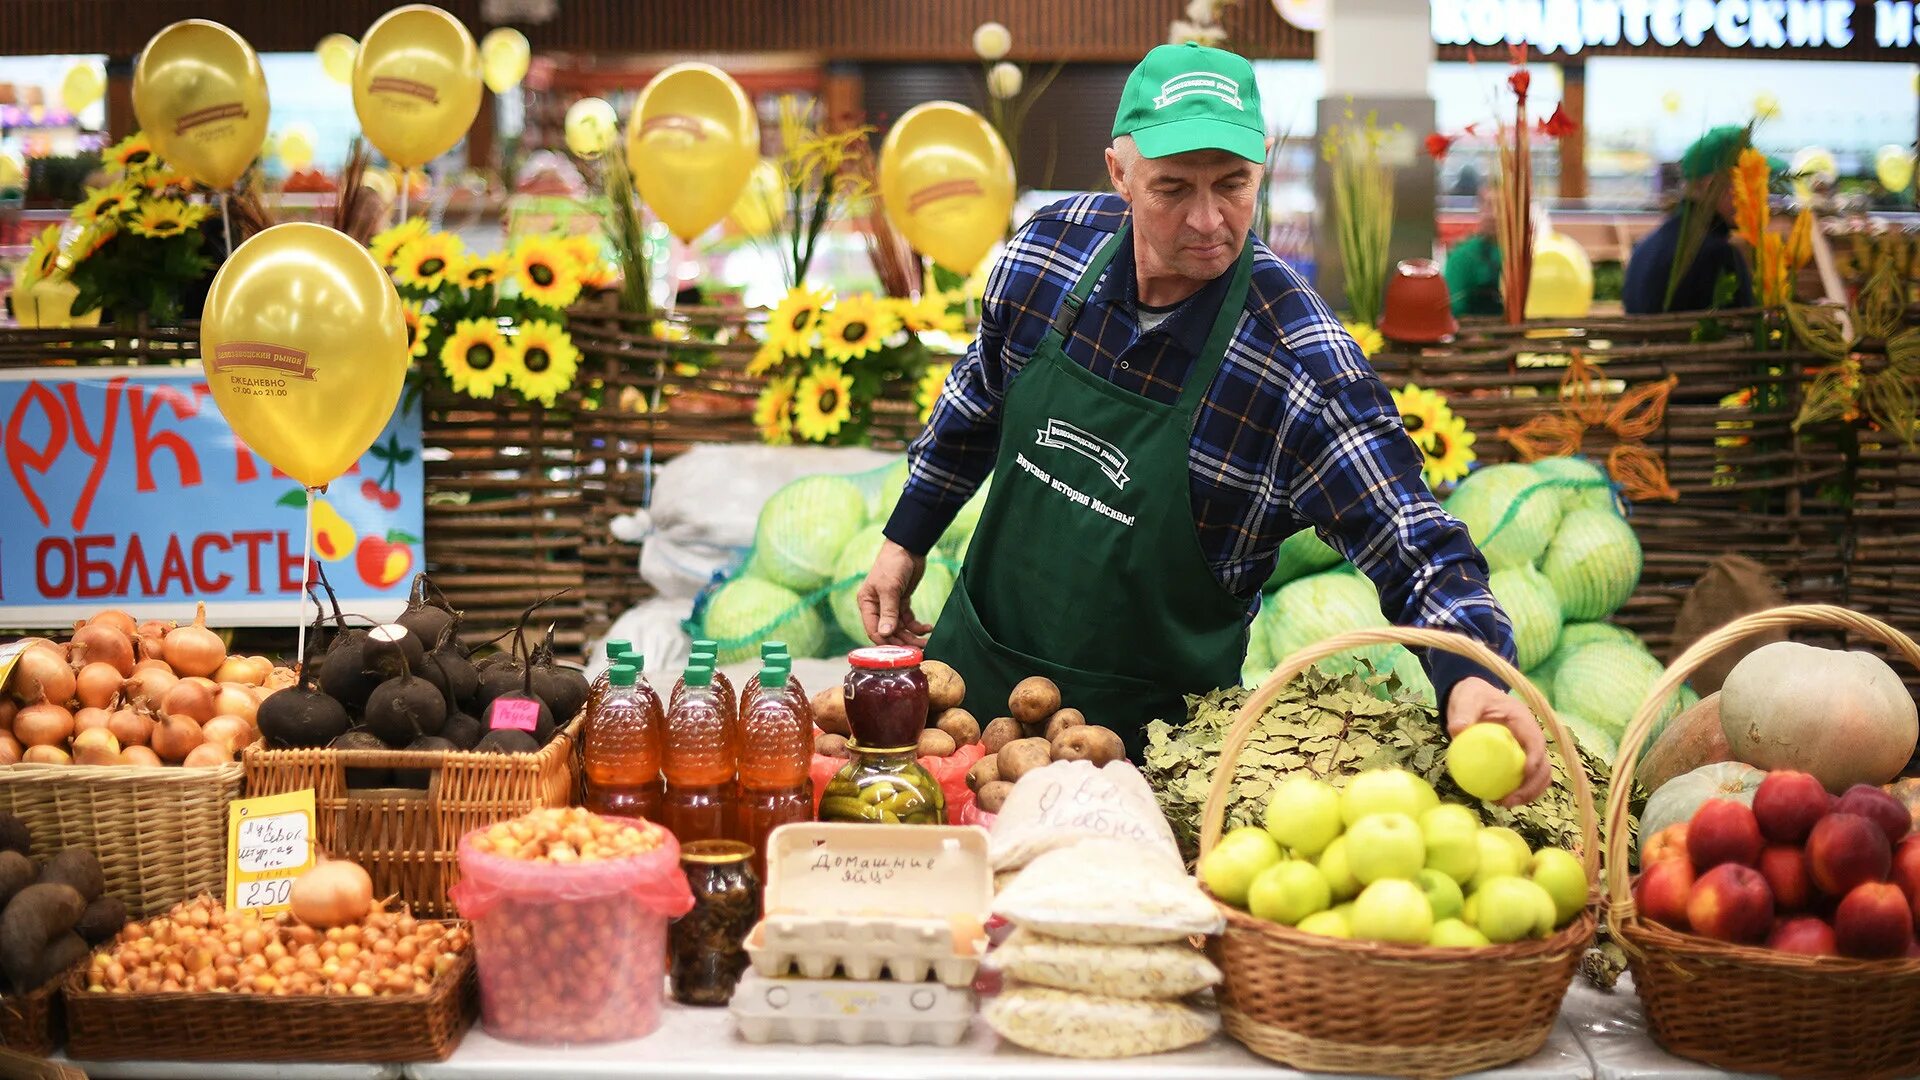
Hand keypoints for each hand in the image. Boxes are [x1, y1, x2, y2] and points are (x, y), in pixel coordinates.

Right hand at [858, 540, 932, 646]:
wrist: (908, 547)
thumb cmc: (893, 564)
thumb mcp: (889, 588)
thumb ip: (888, 612)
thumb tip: (885, 634)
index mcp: (866, 604)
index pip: (873, 631)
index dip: (885, 643)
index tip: (900, 653)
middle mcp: (876, 607)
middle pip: (888, 633)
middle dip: (902, 642)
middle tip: (918, 650)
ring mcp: (890, 606)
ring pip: (900, 629)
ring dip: (912, 636)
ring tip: (927, 641)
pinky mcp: (902, 602)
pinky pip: (909, 620)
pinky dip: (917, 626)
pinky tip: (928, 628)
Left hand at [1446, 676, 1550, 806]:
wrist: (1473, 698)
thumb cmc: (1473, 696)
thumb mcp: (1467, 699)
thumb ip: (1463, 712)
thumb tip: (1457, 730)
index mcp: (1523, 721)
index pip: (1537, 742)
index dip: (1535, 760)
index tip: (1523, 774)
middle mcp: (1530, 737)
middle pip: (1544, 766)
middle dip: (1532, 786)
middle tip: (1509, 800)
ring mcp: (1526, 750)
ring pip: (1538, 776)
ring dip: (1528, 794)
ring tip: (1504, 804)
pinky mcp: (1518, 759)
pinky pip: (1524, 779)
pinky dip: (1518, 791)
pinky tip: (1499, 799)